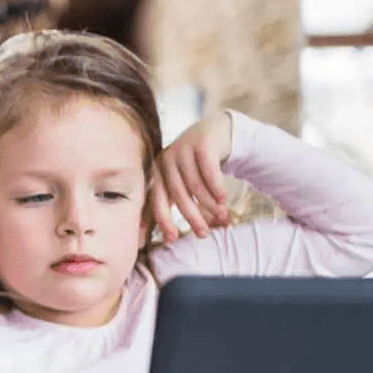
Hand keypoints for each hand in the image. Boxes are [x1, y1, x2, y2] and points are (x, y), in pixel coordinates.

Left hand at [148, 111, 234, 242]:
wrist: (213, 132)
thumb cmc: (192, 166)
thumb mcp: (176, 183)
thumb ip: (164, 205)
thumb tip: (148, 239)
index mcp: (157, 172)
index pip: (157, 201)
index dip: (163, 221)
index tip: (171, 239)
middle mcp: (166, 160)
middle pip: (179, 195)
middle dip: (192, 217)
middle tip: (203, 234)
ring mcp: (183, 149)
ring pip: (196, 185)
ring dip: (209, 204)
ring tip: (221, 216)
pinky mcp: (201, 143)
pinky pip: (209, 171)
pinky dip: (217, 188)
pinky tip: (223, 200)